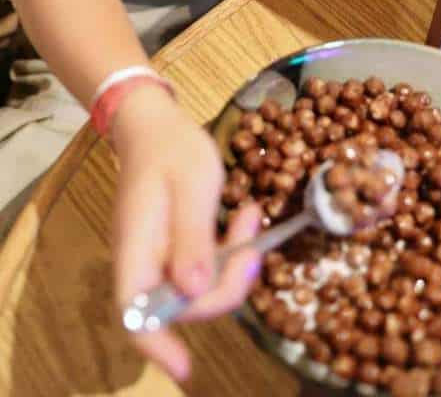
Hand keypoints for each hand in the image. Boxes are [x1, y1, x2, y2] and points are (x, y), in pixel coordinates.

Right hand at [111, 86, 260, 381]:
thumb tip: (193, 289)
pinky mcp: (175, 248)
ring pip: (197, 287)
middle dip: (226, 285)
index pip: (134, 312)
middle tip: (255, 245)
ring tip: (252, 219)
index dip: (156, 345)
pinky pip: (203, 267)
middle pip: (180, 304)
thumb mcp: (190, 183)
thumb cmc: (171, 148)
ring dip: (232, 265)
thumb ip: (192, 236)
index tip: (184, 368)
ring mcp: (158, 256)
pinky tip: (246, 218)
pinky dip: (229, 252)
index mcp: (136, 247)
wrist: (155, 123)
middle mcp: (142, 261)